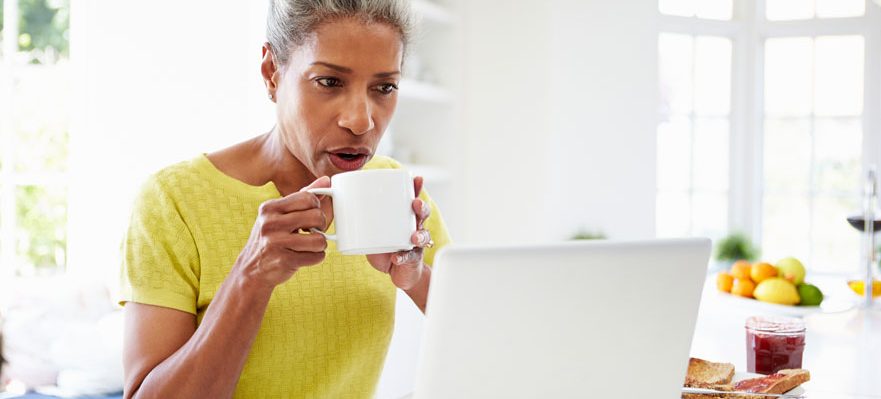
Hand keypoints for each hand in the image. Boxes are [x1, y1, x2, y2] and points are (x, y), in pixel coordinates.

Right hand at [233, 176, 331, 289]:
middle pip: (316, 216)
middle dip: (321, 225)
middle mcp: (270, 223)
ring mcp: (276, 243)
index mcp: (269, 208)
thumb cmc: (270, 238)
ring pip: (320, 239)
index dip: (316, 206)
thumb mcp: (279, 214)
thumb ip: (302, 196)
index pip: (308, 197)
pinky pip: (317, 256)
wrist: (250, 270)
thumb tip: (326, 180)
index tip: (311, 213)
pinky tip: (304, 256)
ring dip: (320, 244)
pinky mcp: (284, 261)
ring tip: (309, 245)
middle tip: (313, 230)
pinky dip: (316, 257)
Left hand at [366, 176, 432, 290]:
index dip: (417, 189)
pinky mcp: (411, 259)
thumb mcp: (372, 229)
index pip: (413, 200)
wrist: (395, 272)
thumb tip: (336, 199)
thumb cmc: (384, 246)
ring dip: (420, 234)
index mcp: (405, 217)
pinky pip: (409, 257)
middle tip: (415, 203)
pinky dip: (402, 257)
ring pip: (423, 235)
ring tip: (414, 236)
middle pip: (422, 214)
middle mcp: (413, 228)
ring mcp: (415, 244)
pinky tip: (397, 257)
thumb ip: (360, 216)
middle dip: (422, 207)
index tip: (417, 179)